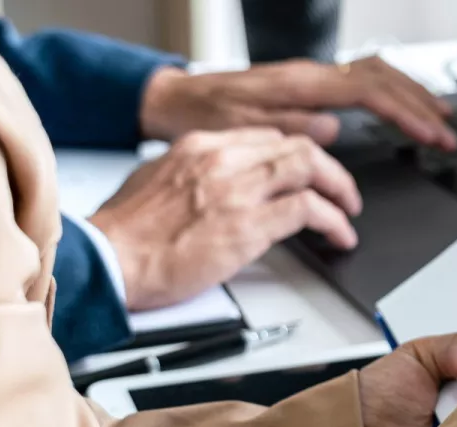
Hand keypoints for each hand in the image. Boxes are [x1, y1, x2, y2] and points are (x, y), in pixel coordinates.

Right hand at [88, 128, 361, 310]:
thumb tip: (212, 182)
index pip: (266, 137)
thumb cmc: (125, 233)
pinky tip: (339, 235)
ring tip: (347, 211)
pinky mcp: (248, 226)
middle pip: (296, 146)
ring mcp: (237, 190)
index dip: (296, 154)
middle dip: (327, 168)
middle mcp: (222, 159)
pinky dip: (333, 222)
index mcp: (199, 146)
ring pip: (309, 168)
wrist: (109, 260)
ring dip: (339, 190)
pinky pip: (308, 211)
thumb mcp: (155, 180)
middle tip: (340, 189)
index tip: (307, 171)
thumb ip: (190, 173)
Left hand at [139, 57, 456, 150]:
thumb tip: (332, 130)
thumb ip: (290, 131)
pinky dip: (388, 94)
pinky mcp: (308, 85)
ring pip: (375, 74)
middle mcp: (310, 75)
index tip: (430, 135)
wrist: (178, 102)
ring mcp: (311, 77)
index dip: (405, 114)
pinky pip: (360, 81)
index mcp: (300, 85)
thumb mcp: (241, 133)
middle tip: (448, 133)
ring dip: (410, 96)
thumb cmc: (203, 119)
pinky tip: (398, 110)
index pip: (369, 92)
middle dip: (420, 104)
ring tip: (437, 119)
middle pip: (382, 77)